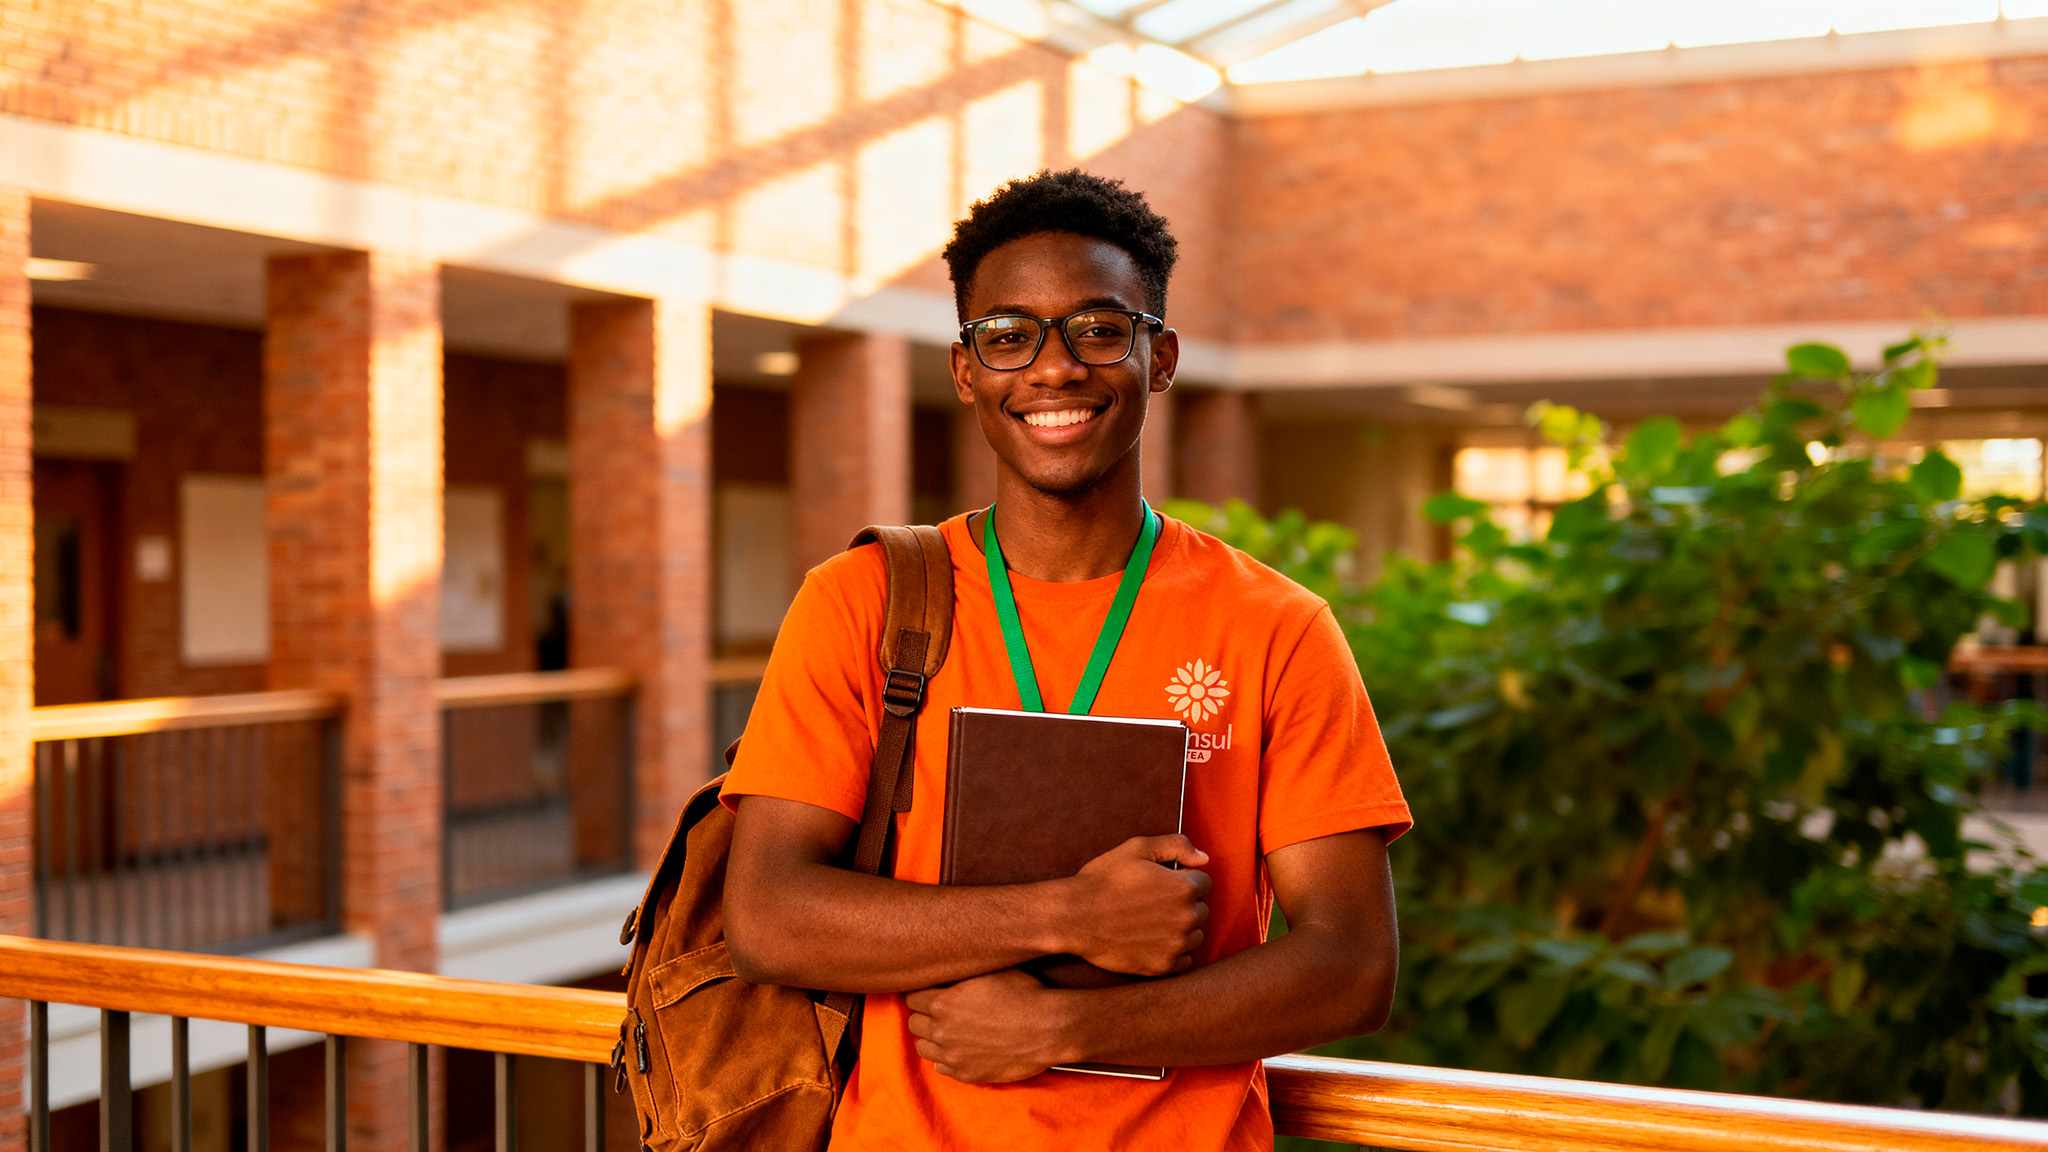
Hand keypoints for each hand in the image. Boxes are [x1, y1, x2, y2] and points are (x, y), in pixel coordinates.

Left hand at [906, 969, 1070, 1083]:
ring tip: (949, 1030)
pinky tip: (961, 1047)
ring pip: (922, 1047)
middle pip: (914, 1023)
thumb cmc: (1024, 994)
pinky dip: (946, 1057)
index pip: (912, 998)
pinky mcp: (966, 1074)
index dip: (923, 993)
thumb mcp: (989, 971)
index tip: (933, 991)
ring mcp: (953, 1056)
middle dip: (925, 1014)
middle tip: (941, 1010)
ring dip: (932, 1037)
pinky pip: (940, 1067)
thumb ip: (960, 973)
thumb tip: (945, 966)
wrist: (1049, 1029)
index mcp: (943, 1002)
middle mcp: (942, 1031)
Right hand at [1058, 835, 1210, 976]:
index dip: (1184, 879)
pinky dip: (1173, 951)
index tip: (1163, 883)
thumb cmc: (1103, 880)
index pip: (1205, 882)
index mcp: (1184, 887)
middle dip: (1184, 904)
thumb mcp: (1137, 849)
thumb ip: (1176, 846)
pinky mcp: (1164, 967)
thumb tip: (1203, 858)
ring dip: (1181, 928)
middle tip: (1153, 902)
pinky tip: (1151, 940)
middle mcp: (1186, 918)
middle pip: (1201, 909)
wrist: (1074, 917)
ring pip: (1195, 935)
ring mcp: (1176, 945)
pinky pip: (1185, 959)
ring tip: (1151, 921)